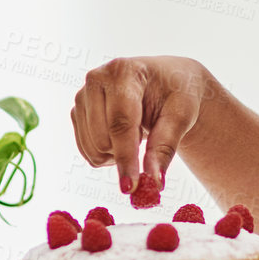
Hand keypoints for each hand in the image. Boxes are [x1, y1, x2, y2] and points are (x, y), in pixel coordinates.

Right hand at [71, 56, 216, 192]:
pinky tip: (121, 137)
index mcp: (123, 71)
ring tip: (136, 135)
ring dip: (116, 155)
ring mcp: (82, 95)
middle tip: (146, 142)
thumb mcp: (181, 116)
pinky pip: (87, 150)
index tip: (131, 187)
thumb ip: (165, 148)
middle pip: (102, 139)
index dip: (125, 157)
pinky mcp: (77, 111)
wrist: (165, 81)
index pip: (120, 122)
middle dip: (125, 154)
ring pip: (92, 148)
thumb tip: (154, 183)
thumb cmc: (176, 94)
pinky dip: (106, 154)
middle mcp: (96, 79)